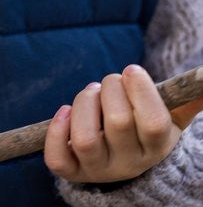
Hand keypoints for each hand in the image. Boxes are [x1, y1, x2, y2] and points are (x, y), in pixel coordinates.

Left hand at [44, 64, 182, 183]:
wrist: (125, 160)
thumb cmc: (146, 127)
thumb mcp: (171, 117)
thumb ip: (187, 100)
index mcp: (156, 147)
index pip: (153, 122)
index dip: (140, 90)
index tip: (132, 70)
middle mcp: (129, 163)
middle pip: (117, 121)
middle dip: (110, 87)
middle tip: (110, 81)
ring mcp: (99, 169)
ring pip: (85, 138)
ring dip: (84, 103)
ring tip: (91, 93)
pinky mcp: (73, 172)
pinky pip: (58, 160)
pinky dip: (56, 132)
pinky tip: (65, 111)